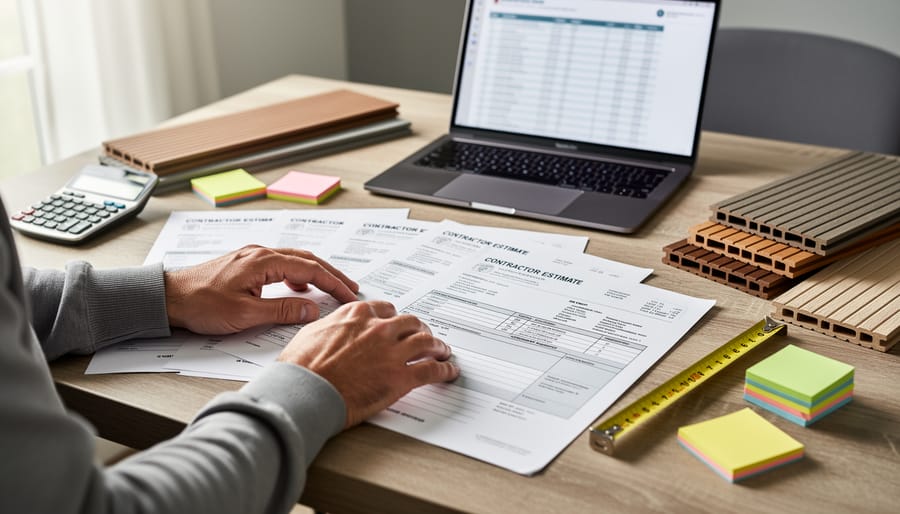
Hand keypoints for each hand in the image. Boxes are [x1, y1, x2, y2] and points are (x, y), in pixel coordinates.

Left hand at [164, 245, 358, 333]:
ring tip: (331, 288)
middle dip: (331, 274)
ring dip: (316, 273)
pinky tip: (298, 288)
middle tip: (350, 288)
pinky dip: (298, 274)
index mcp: (263, 261)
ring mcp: (252, 257)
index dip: (333, 283)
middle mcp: (260, 253)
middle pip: (307, 260)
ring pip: (295, 260)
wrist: (169, 297)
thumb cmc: (201, 304)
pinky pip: (281, 264)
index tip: (350, 294)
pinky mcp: (245, 264)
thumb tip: (311, 309)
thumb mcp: (245, 314)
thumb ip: (281, 311)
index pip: (310, 270)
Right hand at [278, 300, 458, 426]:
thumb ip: (330, 326)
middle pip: (411, 323)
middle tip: (424, 337)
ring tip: (443, 352)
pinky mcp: (401, 377)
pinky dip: (445, 370)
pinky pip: (432, 370)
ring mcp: (392, 352)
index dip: (395, 318)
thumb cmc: (301, 367)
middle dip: (420, 330)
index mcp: (357, 316)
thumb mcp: (311, 333)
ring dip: (438, 347)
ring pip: (427, 342)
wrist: (305, 391)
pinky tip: (449, 373)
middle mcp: (378, 329)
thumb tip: (331, 326)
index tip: (398, 323)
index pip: (385, 309)